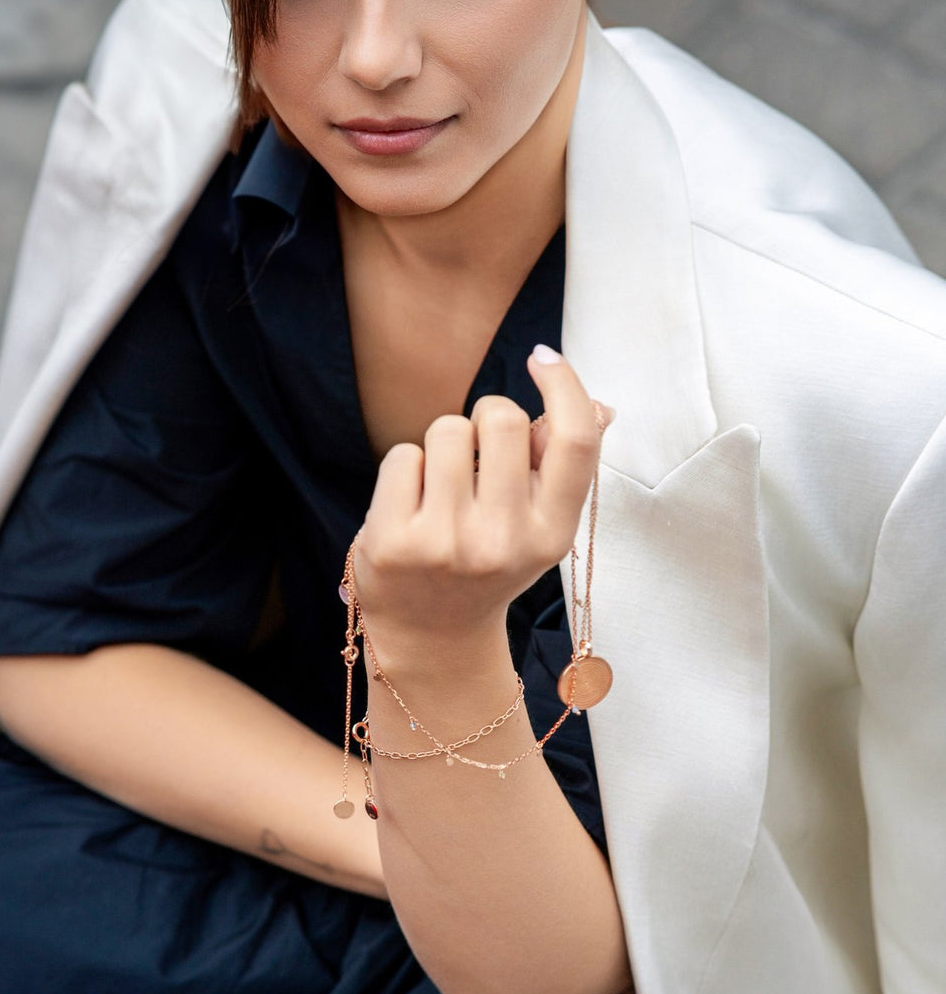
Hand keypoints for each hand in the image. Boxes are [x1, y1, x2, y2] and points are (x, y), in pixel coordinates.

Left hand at [352, 345, 613, 656]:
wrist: (432, 635)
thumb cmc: (489, 562)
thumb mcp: (538, 525)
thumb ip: (563, 466)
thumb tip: (601, 406)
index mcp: (551, 534)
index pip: (574, 441)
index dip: (564, 385)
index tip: (542, 359)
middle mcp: (503, 541)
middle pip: (500, 417)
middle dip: (485, 420)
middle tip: (478, 459)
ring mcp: (445, 543)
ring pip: (446, 429)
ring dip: (442, 446)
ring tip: (442, 489)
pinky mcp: (393, 541)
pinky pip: (402, 456)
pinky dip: (405, 471)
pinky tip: (411, 507)